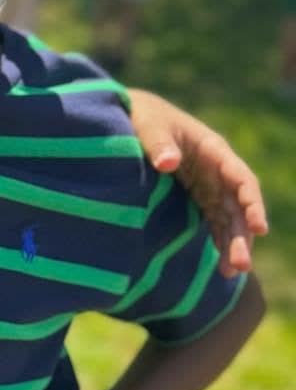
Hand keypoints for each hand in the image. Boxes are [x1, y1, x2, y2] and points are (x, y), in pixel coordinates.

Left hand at [126, 90, 266, 276]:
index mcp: (212, 149)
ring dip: (233, 244)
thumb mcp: (148, 124)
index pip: (240, 179)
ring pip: (229, 218)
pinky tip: (221, 266)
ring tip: (231, 274)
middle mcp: (217, 170)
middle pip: (238, 206)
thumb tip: (169, 163)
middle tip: (241, 266)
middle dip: (243, 235)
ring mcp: (208, 185)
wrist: (130, 117)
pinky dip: (219, 242)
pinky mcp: (197, 197)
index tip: (259, 227)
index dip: (252, 203)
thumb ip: (158, 143)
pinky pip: (215, 222)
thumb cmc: (142, 116)